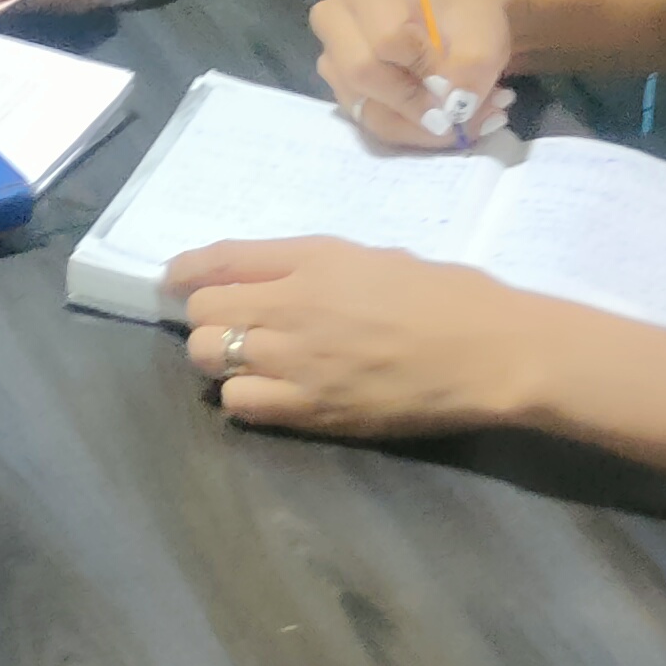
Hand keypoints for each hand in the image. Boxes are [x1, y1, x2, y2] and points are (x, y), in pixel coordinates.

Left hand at [173, 238, 537, 444]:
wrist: (490, 351)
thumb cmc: (446, 294)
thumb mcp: (373, 255)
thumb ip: (312, 265)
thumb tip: (266, 279)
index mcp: (312, 259)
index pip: (221, 259)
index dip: (186, 270)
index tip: (174, 279)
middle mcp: (292, 306)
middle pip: (203, 313)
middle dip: (205, 317)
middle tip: (225, 325)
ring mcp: (297, 362)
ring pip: (209, 359)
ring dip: (219, 358)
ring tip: (247, 361)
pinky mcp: (311, 410)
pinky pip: (240, 404)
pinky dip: (242, 396)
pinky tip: (266, 392)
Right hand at [307, 0, 511, 150]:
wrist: (460, 30)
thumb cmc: (466, 20)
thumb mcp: (483, 34)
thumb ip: (470, 67)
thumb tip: (452, 107)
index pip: (385, 37)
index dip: (424, 65)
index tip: (459, 75)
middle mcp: (335, 22)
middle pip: (362, 74)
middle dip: (417, 102)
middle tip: (461, 111)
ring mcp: (334, 61)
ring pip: (369, 109)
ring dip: (423, 125)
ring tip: (467, 117)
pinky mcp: (344, 95)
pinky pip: (375, 126)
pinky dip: (416, 131)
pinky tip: (446, 122)